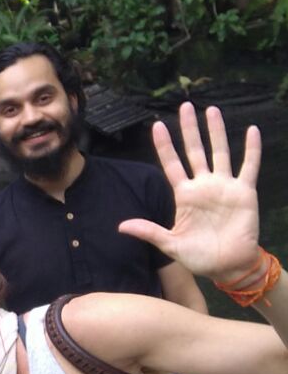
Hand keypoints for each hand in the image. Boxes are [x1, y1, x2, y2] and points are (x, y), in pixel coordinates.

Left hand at [119, 103, 261, 281]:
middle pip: (194, 151)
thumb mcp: (170, 245)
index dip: (165, 146)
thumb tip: (121, 226)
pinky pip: (249, 166)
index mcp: (184, 195)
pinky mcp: (244, 192)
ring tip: (211, 110)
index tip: (157, 126)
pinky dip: (251, 149)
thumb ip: (149, 232)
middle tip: (186, 106)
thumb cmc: (200, 257)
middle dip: (189, 129)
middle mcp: (203, 186)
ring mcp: (224, 186)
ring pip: (219, 152)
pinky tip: (252, 130)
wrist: (228, 267)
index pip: (172, 164)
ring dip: (216, 131)